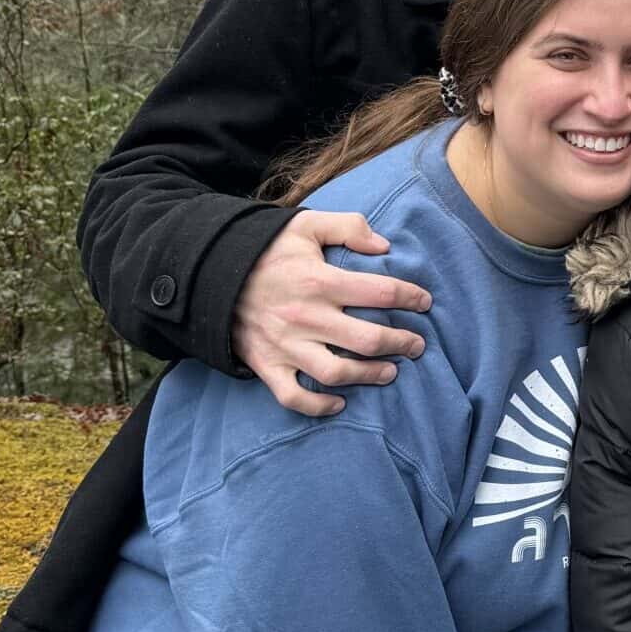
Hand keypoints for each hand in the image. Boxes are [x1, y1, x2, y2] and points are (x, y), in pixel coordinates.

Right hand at [231, 210, 431, 416]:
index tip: (424, 302)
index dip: (411, 297)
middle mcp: (305, 316)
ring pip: (337, 372)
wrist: (205, 273)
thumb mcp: (303, 225)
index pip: (381, 291)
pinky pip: (294, 396)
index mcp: (318, 280)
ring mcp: (285, 345)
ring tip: (390, 372)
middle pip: (368, 339)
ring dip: (370, 375)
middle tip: (417, 344)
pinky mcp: (266, 364)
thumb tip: (385, 246)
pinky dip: (318, 406)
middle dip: (401, 343)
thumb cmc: (263, 249)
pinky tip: (340, 402)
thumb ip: (347, 226)